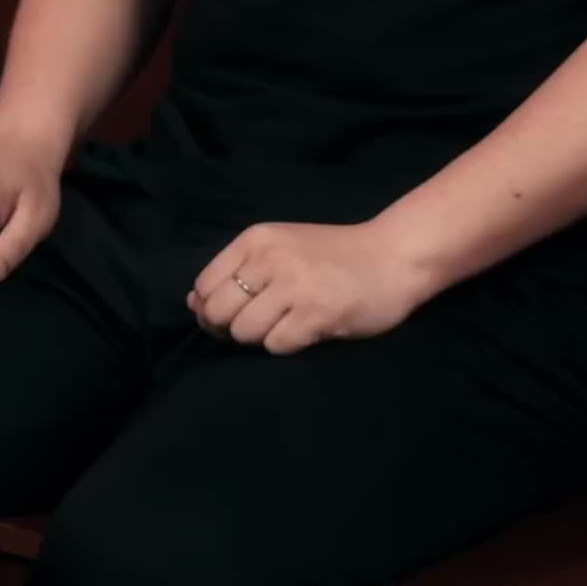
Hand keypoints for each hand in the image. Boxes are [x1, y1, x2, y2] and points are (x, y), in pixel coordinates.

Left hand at [187, 219, 423, 355]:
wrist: (393, 257)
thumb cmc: (334, 255)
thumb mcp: (280, 249)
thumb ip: (237, 272)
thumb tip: (193, 303)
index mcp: (256, 239)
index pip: (204, 286)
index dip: (212, 309)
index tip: (237, 312)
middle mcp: (270, 259)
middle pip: (218, 312)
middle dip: (232, 328)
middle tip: (263, 323)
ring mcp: (293, 287)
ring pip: (244, 333)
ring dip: (262, 337)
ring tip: (289, 323)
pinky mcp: (315, 315)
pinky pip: (276, 346)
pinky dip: (288, 345)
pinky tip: (308, 329)